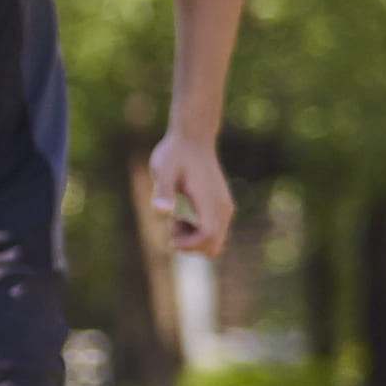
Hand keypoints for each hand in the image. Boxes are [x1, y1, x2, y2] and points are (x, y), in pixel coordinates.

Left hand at [141, 128, 235, 260]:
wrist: (193, 139)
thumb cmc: (175, 154)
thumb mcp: (163, 170)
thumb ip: (163, 191)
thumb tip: (161, 212)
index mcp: (210, 202)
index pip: (208, 237)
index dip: (189, 245)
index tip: (170, 238)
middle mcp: (223, 208)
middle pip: (214, 247)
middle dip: (190, 245)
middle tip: (174, 222)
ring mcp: (225, 207)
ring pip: (214, 241)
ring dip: (192, 236)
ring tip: (177, 213)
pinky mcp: (221, 205)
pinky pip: (213, 230)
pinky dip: (197, 229)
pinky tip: (184, 210)